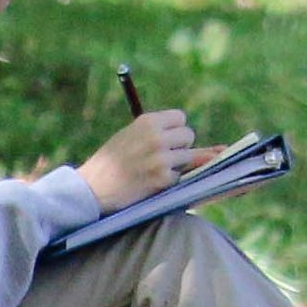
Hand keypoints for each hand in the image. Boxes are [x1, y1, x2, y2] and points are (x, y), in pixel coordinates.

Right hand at [79, 107, 197, 206]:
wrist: (92, 188)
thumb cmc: (111, 162)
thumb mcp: (130, 136)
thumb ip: (160, 133)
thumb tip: (214, 149)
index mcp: (147, 121)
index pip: (180, 118)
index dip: (174, 130)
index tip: (164, 139)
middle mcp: (156, 137)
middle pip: (188, 135)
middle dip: (179, 146)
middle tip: (160, 156)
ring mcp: (161, 158)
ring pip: (188, 157)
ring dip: (175, 164)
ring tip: (152, 169)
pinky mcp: (162, 179)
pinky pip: (179, 176)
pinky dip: (168, 181)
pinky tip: (149, 182)